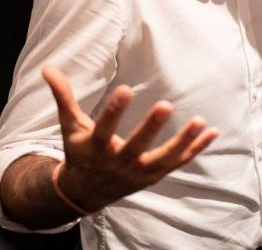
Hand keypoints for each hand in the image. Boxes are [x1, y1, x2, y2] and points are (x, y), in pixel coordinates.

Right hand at [43, 66, 218, 212]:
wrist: (84, 193)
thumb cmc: (79, 152)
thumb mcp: (69, 126)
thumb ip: (63, 97)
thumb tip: (48, 68)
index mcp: (95, 148)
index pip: (104, 128)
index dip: (114, 111)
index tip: (124, 89)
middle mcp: (117, 162)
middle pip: (136, 146)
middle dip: (150, 128)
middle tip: (166, 105)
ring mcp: (138, 173)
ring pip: (163, 159)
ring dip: (183, 142)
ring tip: (201, 122)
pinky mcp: (153, 176)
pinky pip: (178, 163)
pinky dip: (195, 149)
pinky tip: (212, 132)